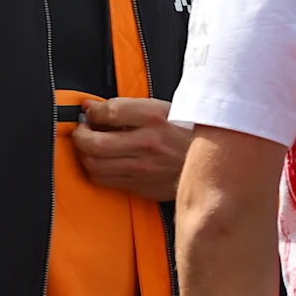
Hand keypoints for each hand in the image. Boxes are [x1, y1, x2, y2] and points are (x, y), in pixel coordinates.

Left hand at [73, 96, 190, 202]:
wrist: (214, 164)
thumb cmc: (186, 133)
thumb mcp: (161, 108)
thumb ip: (125, 107)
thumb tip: (92, 107)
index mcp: (155, 118)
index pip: (110, 111)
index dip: (92, 110)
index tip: (89, 110)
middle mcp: (148, 144)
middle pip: (95, 144)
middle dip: (80, 136)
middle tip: (83, 130)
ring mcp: (144, 169)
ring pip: (95, 166)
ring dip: (85, 155)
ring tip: (90, 146)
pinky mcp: (143, 187)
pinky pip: (106, 181)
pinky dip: (97, 170)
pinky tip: (103, 162)